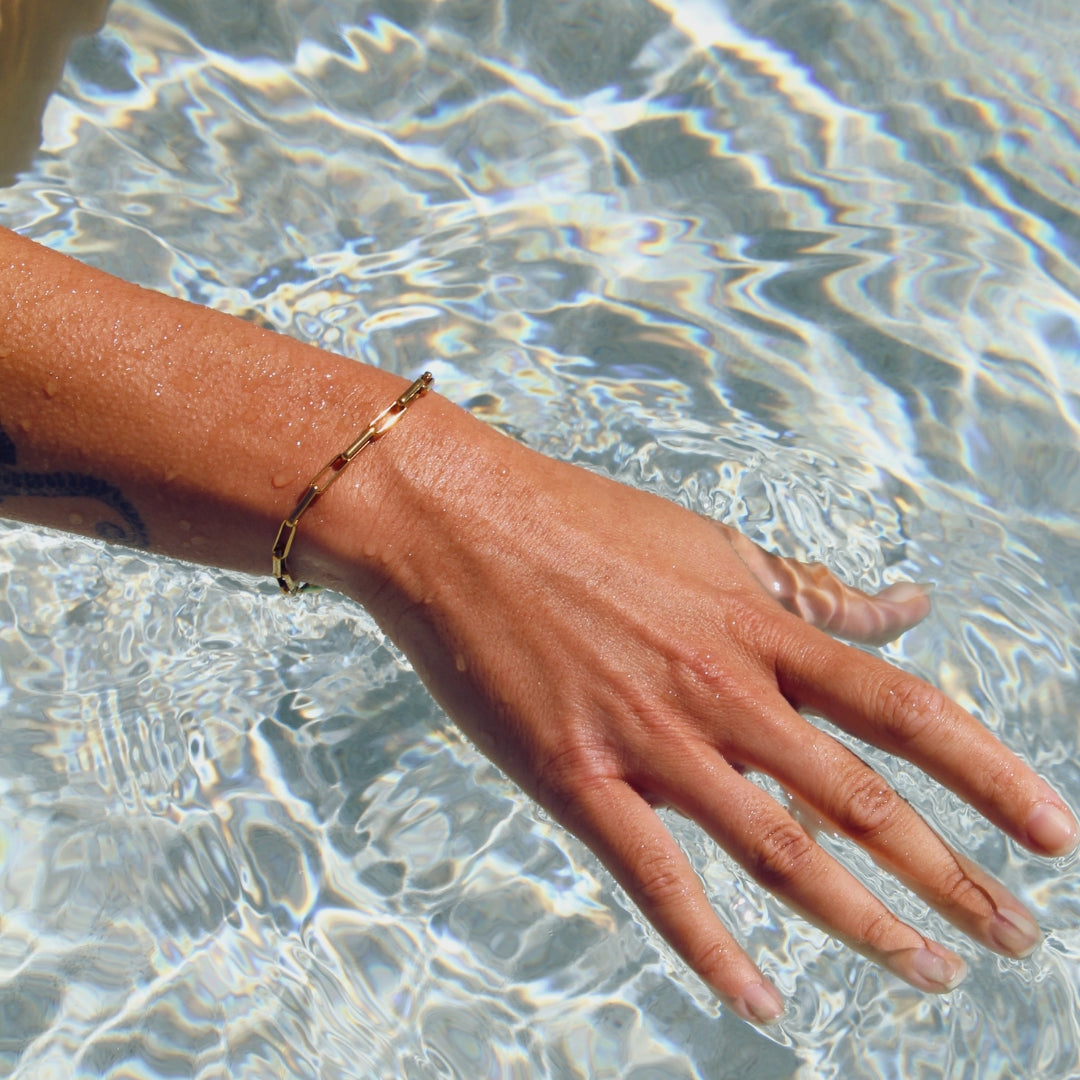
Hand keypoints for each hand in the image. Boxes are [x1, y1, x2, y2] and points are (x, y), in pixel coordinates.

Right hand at [348, 414, 1077, 1024]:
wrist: (458, 527)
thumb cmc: (583, 524)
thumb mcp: (713, 547)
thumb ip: (812, 590)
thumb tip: (907, 608)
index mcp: (759, 626)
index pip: (904, 709)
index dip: (991, 775)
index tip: (1053, 833)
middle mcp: (724, 689)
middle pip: (861, 800)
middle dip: (952, 876)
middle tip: (1014, 938)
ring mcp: (651, 739)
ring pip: (781, 852)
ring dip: (865, 923)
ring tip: (929, 970)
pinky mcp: (575, 780)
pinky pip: (659, 883)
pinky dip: (715, 953)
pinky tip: (765, 1004)